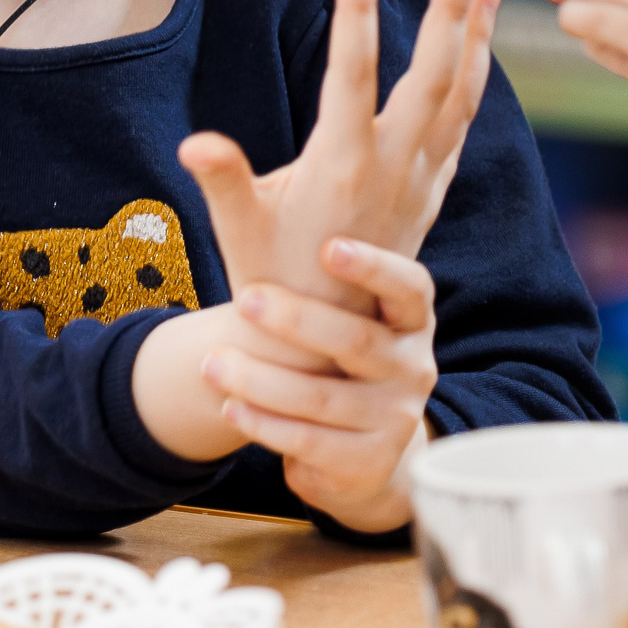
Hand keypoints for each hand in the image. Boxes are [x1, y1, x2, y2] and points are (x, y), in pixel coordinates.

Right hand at [180, 0, 500, 313]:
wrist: (323, 343)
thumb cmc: (270, 276)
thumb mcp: (238, 228)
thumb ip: (222, 181)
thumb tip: (195, 145)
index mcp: (342, 165)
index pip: (351, 74)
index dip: (354, 16)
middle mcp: (392, 169)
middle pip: (432, 78)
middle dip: (450, 16)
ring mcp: (419, 181)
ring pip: (459, 98)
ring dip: (476, 40)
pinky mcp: (430, 192)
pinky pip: (460, 124)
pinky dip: (474, 80)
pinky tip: (477, 49)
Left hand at [204, 237, 436, 533]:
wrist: (364, 447)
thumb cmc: (336, 351)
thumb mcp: (336, 309)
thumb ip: (313, 254)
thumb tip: (227, 165)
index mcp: (412, 318)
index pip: (409, 286)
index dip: (374, 267)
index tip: (329, 247)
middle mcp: (414, 365)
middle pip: (358, 341)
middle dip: (297, 320)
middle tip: (245, 299)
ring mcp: (397, 417)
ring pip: (324, 397)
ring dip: (261, 379)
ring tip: (212, 362)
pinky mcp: (371, 461)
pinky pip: (310, 442)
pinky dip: (264, 424)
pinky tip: (229, 406)